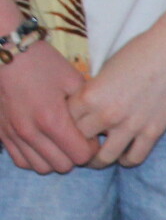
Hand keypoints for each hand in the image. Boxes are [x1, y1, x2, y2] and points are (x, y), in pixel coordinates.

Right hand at [0, 42, 95, 172]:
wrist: (5, 52)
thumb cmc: (43, 63)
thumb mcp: (73, 81)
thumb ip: (88, 108)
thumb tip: (101, 129)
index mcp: (52, 120)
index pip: (82, 155)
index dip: (92, 148)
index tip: (92, 136)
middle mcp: (30, 132)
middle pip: (63, 166)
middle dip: (75, 155)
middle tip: (77, 139)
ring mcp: (13, 134)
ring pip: (42, 167)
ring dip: (55, 159)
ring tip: (60, 142)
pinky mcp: (1, 133)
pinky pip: (22, 161)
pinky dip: (35, 158)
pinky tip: (42, 144)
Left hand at [69, 24, 165, 167]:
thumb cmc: (140, 53)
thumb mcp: (105, 70)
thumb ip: (94, 92)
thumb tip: (88, 108)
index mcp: (90, 95)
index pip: (65, 121)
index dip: (64, 126)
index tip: (69, 128)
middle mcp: (106, 114)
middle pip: (80, 141)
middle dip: (77, 145)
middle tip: (80, 146)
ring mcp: (130, 126)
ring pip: (105, 157)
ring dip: (99, 160)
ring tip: (98, 158)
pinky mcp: (152, 132)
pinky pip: (134, 158)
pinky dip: (127, 160)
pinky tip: (125, 154)